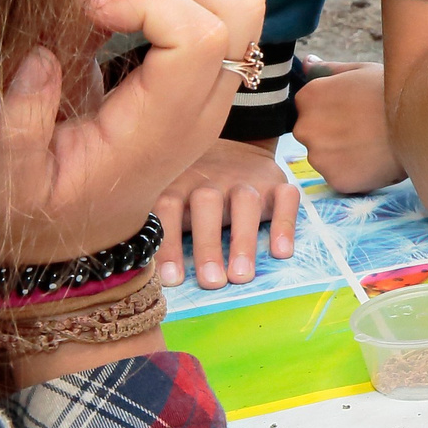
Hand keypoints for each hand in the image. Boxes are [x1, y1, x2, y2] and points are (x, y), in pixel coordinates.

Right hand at [0, 0, 263, 266]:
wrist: (74, 238)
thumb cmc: (33, 211)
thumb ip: (14, 129)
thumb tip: (41, 57)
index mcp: (162, 126)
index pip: (203, 37)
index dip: (150, 3)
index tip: (93, 14)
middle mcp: (204, 105)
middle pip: (240, 7)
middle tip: (113, 2)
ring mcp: (214, 91)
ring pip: (244, 2)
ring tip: (123, 5)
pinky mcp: (208, 80)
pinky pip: (227, 13)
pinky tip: (132, 14)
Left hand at [154, 137, 301, 287]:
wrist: (236, 144)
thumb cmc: (194, 188)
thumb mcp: (171, 193)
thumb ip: (159, 221)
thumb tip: (142, 272)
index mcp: (179, 182)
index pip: (168, 208)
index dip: (169, 244)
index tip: (173, 280)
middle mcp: (211, 178)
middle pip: (207, 205)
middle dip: (208, 245)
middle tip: (211, 282)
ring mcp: (246, 178)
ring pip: (246, 202)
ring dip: (243, 240)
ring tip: (241, 276)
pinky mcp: (276, 181)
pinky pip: (285, 198)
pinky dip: (284, 224)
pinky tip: (281, 252)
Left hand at [294, 60, 401, 193]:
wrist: (421, 124)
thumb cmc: (392, 91)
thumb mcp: (361, 71)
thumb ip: (329, 69)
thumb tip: (307, 63)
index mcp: (309, 97)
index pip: (307, 106)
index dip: (331, 108)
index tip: (352, 109)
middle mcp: (306, 128)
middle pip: (312, 133)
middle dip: (331, 132)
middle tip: (362, 129)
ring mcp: (319, 157)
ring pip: (324, 157)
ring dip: (341, 154)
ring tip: (370, 145)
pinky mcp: (336, 180)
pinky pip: (339, 176)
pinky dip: (353, 172)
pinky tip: (373, 160)